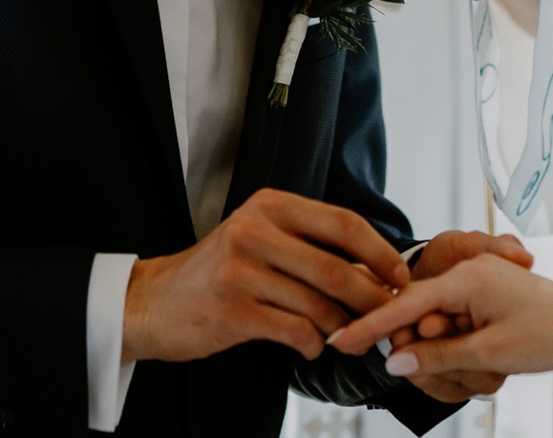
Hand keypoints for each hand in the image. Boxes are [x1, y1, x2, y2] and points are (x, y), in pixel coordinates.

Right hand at [121, 188, 407, 363]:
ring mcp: (241, 270)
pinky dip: (313, 343)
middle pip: (336, 266)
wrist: (152, 301)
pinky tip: (312, 346)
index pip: (343, 223)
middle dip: (370, 297)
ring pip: (317, 303)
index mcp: (270, 206)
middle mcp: (254, 230)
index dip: (380, 252)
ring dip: (341, 327)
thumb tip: (375, 269)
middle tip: (386, 315)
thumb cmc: (219, 272)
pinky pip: (294, 331)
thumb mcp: (262, 240)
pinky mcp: (231, 310)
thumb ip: (311, 247)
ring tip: (346, 335)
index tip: (400, 276)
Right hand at [329, 254, 552, 383]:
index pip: (404, 303)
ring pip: (440, 321)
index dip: (371, 326)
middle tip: (432, 369)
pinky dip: (461, 343)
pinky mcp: (491, 297)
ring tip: (478, 366)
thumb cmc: (549, 335)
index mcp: (465, 277)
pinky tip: (481, 358)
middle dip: (420, 343)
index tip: (340, 342)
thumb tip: (395, 360)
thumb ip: (436, 355)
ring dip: (446, 348)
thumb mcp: (488, 354)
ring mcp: (481, 283)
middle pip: (420, 312)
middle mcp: (470, 272)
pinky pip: (459, 321)